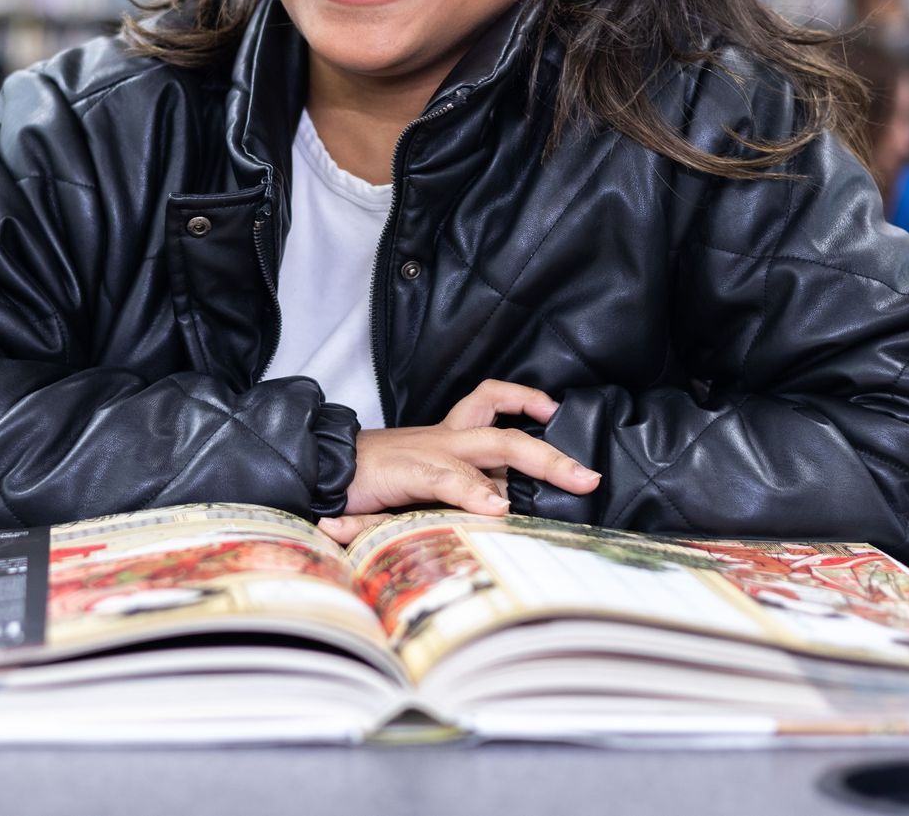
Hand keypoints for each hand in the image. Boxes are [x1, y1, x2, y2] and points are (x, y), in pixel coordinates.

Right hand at [318, 380, 599, 544]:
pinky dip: (476, 492)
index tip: (555, 413)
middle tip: (588, 478)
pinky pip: (450, 479)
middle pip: (509, 432)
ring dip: (540, 462)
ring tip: (572, 481)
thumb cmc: (369, 480)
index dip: (526, 399)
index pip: (491, 402)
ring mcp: (431, 452)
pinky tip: (496, 509)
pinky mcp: (410, 472)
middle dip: (554, 454)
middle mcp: (446, 439)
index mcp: (447, 437)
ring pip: (496, 445)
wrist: (319, 467)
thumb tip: (498, 509)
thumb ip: (456, 490)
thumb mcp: (420, 484)